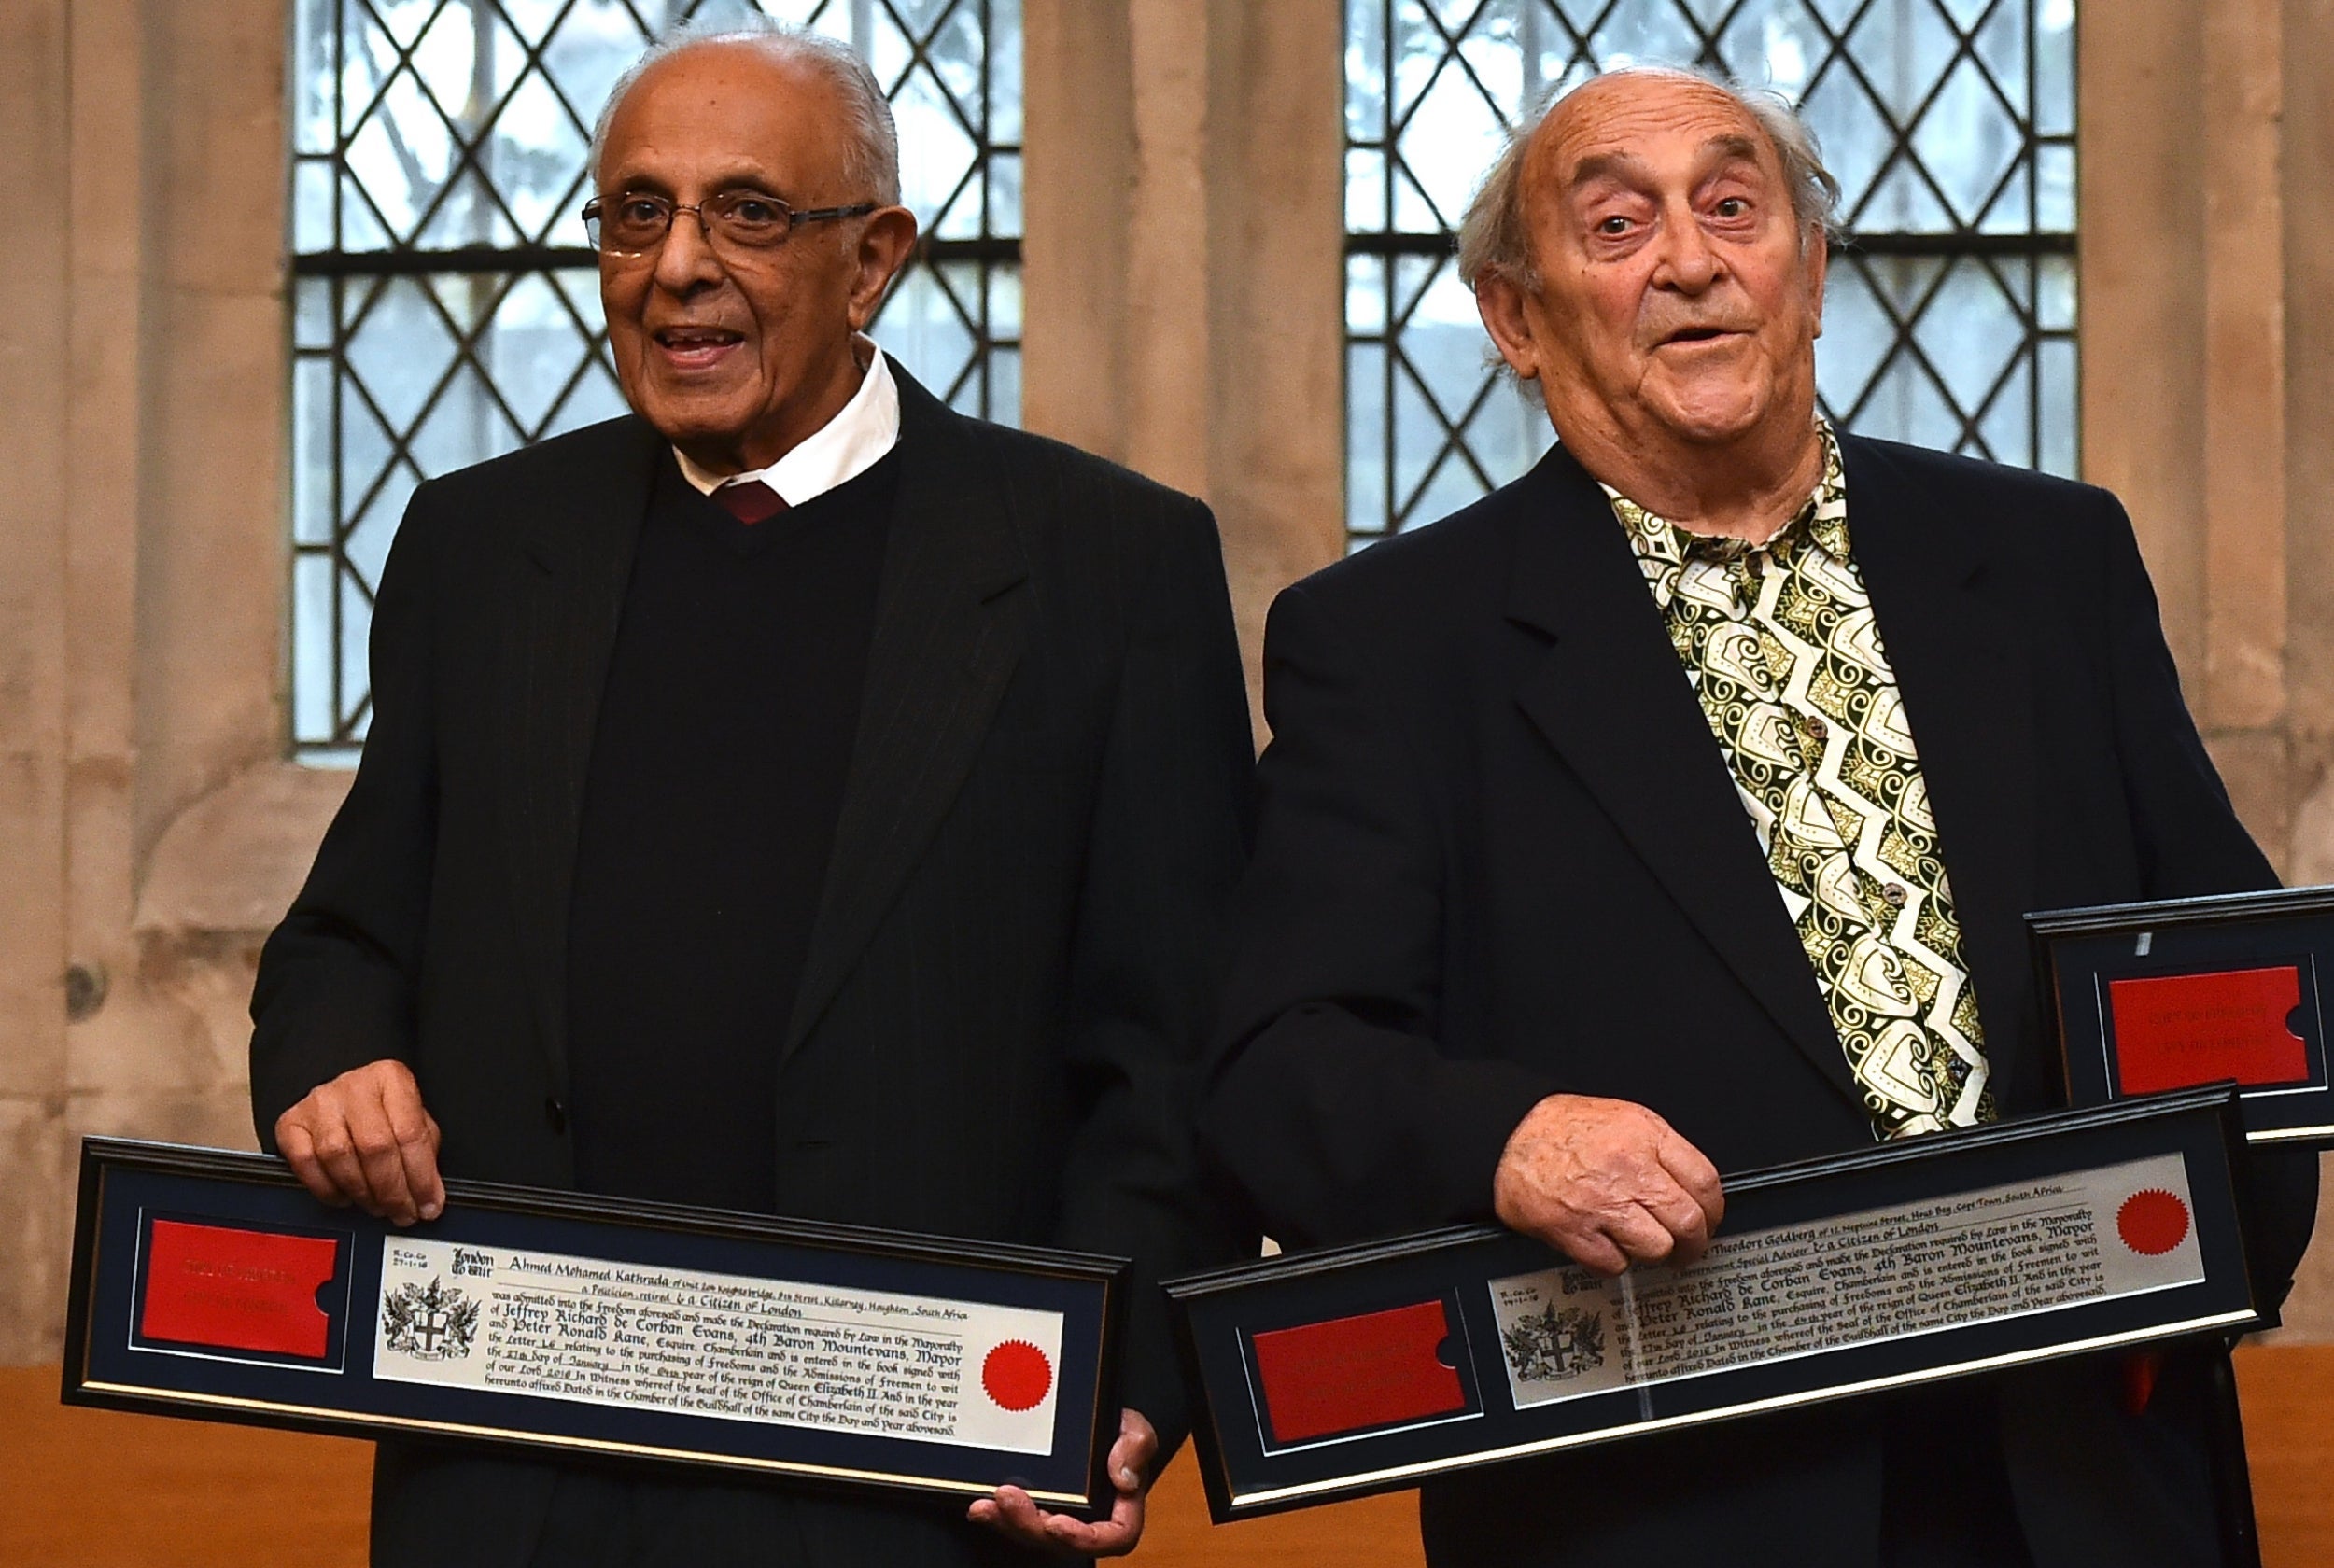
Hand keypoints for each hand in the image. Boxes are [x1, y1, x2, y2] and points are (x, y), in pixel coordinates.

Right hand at [275, 1059, 444, 1226]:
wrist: (344, 1092)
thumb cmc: (382, 1109)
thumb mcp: (414, 1118)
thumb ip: (423, 1152)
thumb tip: (428, 1196)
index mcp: (390, 1079)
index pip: (409, 1133)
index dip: (421, 1177)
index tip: (428, 1205)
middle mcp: (353, 1087)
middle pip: (374, 1147)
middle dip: (392, 1191)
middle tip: (403, 1213)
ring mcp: (318, 1104)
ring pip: (339, 1157)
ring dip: (362, 1193)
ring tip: (378, 1206)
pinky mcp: (290, 1124)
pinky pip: (307, 1164)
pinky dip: (328, 1189)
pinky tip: (346, 1196)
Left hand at [968, 1407, 1155, 1556]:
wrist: (1091, 1417)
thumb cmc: (1117, 1431)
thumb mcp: (1135, 1429)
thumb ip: (1136, 1447)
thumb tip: (1123, 1478)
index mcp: (1117, 1512)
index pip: (1111, 1538)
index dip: (1082, 1538)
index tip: (1057, 1524)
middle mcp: (1084, 1521)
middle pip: (1057, 1539)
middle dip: (1029, 1525)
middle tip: (1007, 1498)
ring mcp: (1057, 1516)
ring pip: (1030, 1532)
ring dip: (1006, 1522)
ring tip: (985, 1504)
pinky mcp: (1033, 1508)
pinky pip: (1014, 1520)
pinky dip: (995, 1515)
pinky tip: (979, 1505)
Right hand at [1493, 1094, 1723, 1274]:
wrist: (1508, 1136)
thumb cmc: (1561, 1128)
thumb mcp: (1623, 1118)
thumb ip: (1660, 1149)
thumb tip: (1692, 1187)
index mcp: (1644, 1136)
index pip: (1704, 1181)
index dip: (1715, 1209)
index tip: (1710, 1219)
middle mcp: (1628, 1169)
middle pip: (1687, 1220)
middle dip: (1695, 1243)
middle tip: (1689, 1248)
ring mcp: (1601, 1202)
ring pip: (1657, 1247)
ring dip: (1655, 1253)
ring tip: (1645, 1246)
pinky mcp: (1574, 1231)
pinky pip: (1614, 1264)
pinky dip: (1615, 1261)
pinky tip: (1608, 1245)